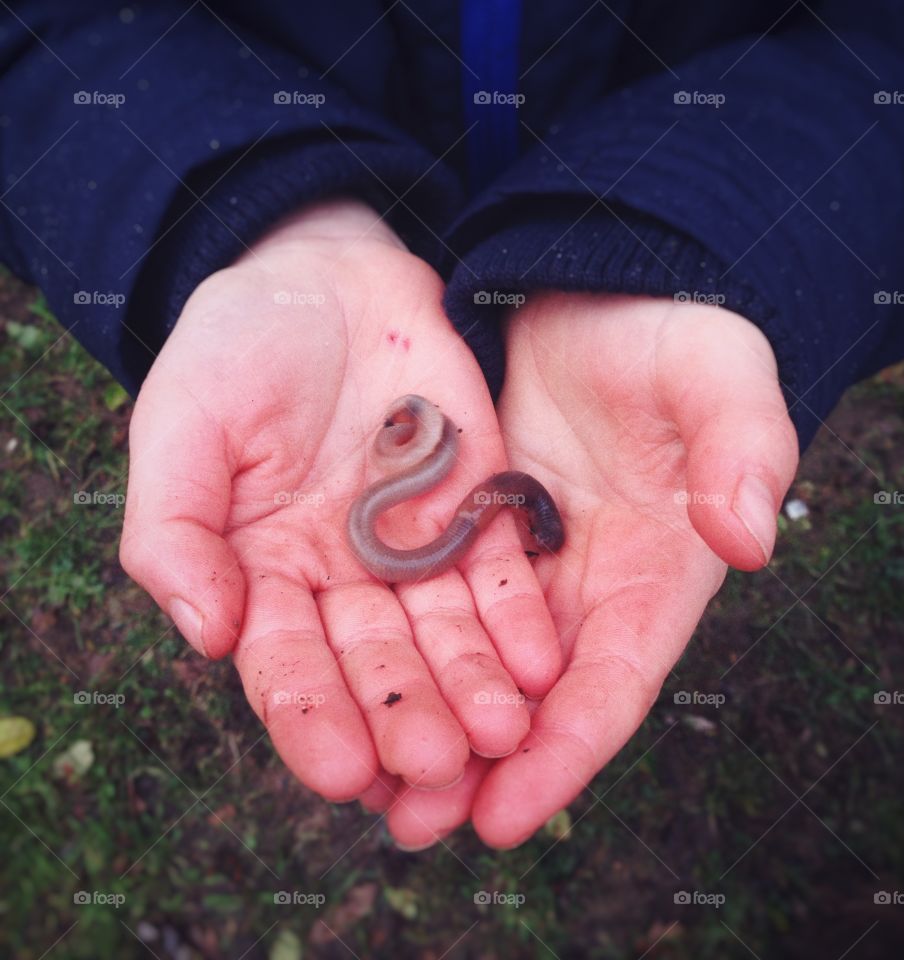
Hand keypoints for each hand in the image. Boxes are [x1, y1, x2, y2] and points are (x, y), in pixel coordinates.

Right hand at [119, 200, 560, 799]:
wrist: (327, 279)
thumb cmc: (237, 352)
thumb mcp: (182, 428)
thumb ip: (176, 530)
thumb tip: (206, 634)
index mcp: (267, 576)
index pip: (288, 665)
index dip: (310, 717)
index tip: (340, 770)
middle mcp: (346, 580)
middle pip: (378, 665)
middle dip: (406, 717)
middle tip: (434, 769)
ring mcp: (416, 549)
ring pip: (447, 636)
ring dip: (473, 688)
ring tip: (501, 736)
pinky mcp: (477, 510)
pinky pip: (501, 575)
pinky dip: (519, 621)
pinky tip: (540, 666)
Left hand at [373, 291, 798, 847]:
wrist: (596, 296)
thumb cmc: (670, 337)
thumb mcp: (719, 376)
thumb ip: (745, 448)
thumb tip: (748, 539)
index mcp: (655, 574)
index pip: (613, 681)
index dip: (567, 753)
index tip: (508, 815)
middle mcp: (586, 588)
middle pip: (533, 699)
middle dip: (478, 767)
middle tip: (413, 824)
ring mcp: (522, 564)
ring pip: (472, 663)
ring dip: (425, 722)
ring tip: (366, 785)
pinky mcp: (469, 530)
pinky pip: (427, 602)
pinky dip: (398, 649)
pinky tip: (346, 685)